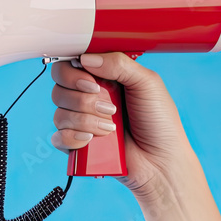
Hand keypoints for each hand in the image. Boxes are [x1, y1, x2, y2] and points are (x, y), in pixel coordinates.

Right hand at [49, 52, 194, 197]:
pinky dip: (74, 138)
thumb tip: (86, 58)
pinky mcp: (76, 144)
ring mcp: (80, 122)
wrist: (162, 162)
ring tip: (111, 128)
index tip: (93, 82)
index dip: (74, 72)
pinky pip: (58, 138)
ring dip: (86, 121)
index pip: (70, 66)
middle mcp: (87, 98)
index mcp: (102, 79)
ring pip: (59, 113)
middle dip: (81, 98)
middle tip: (108, 106)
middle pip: (59, 88)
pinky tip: (93, 140)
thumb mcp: (147, 83)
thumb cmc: (160, 122)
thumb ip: (119, 64)